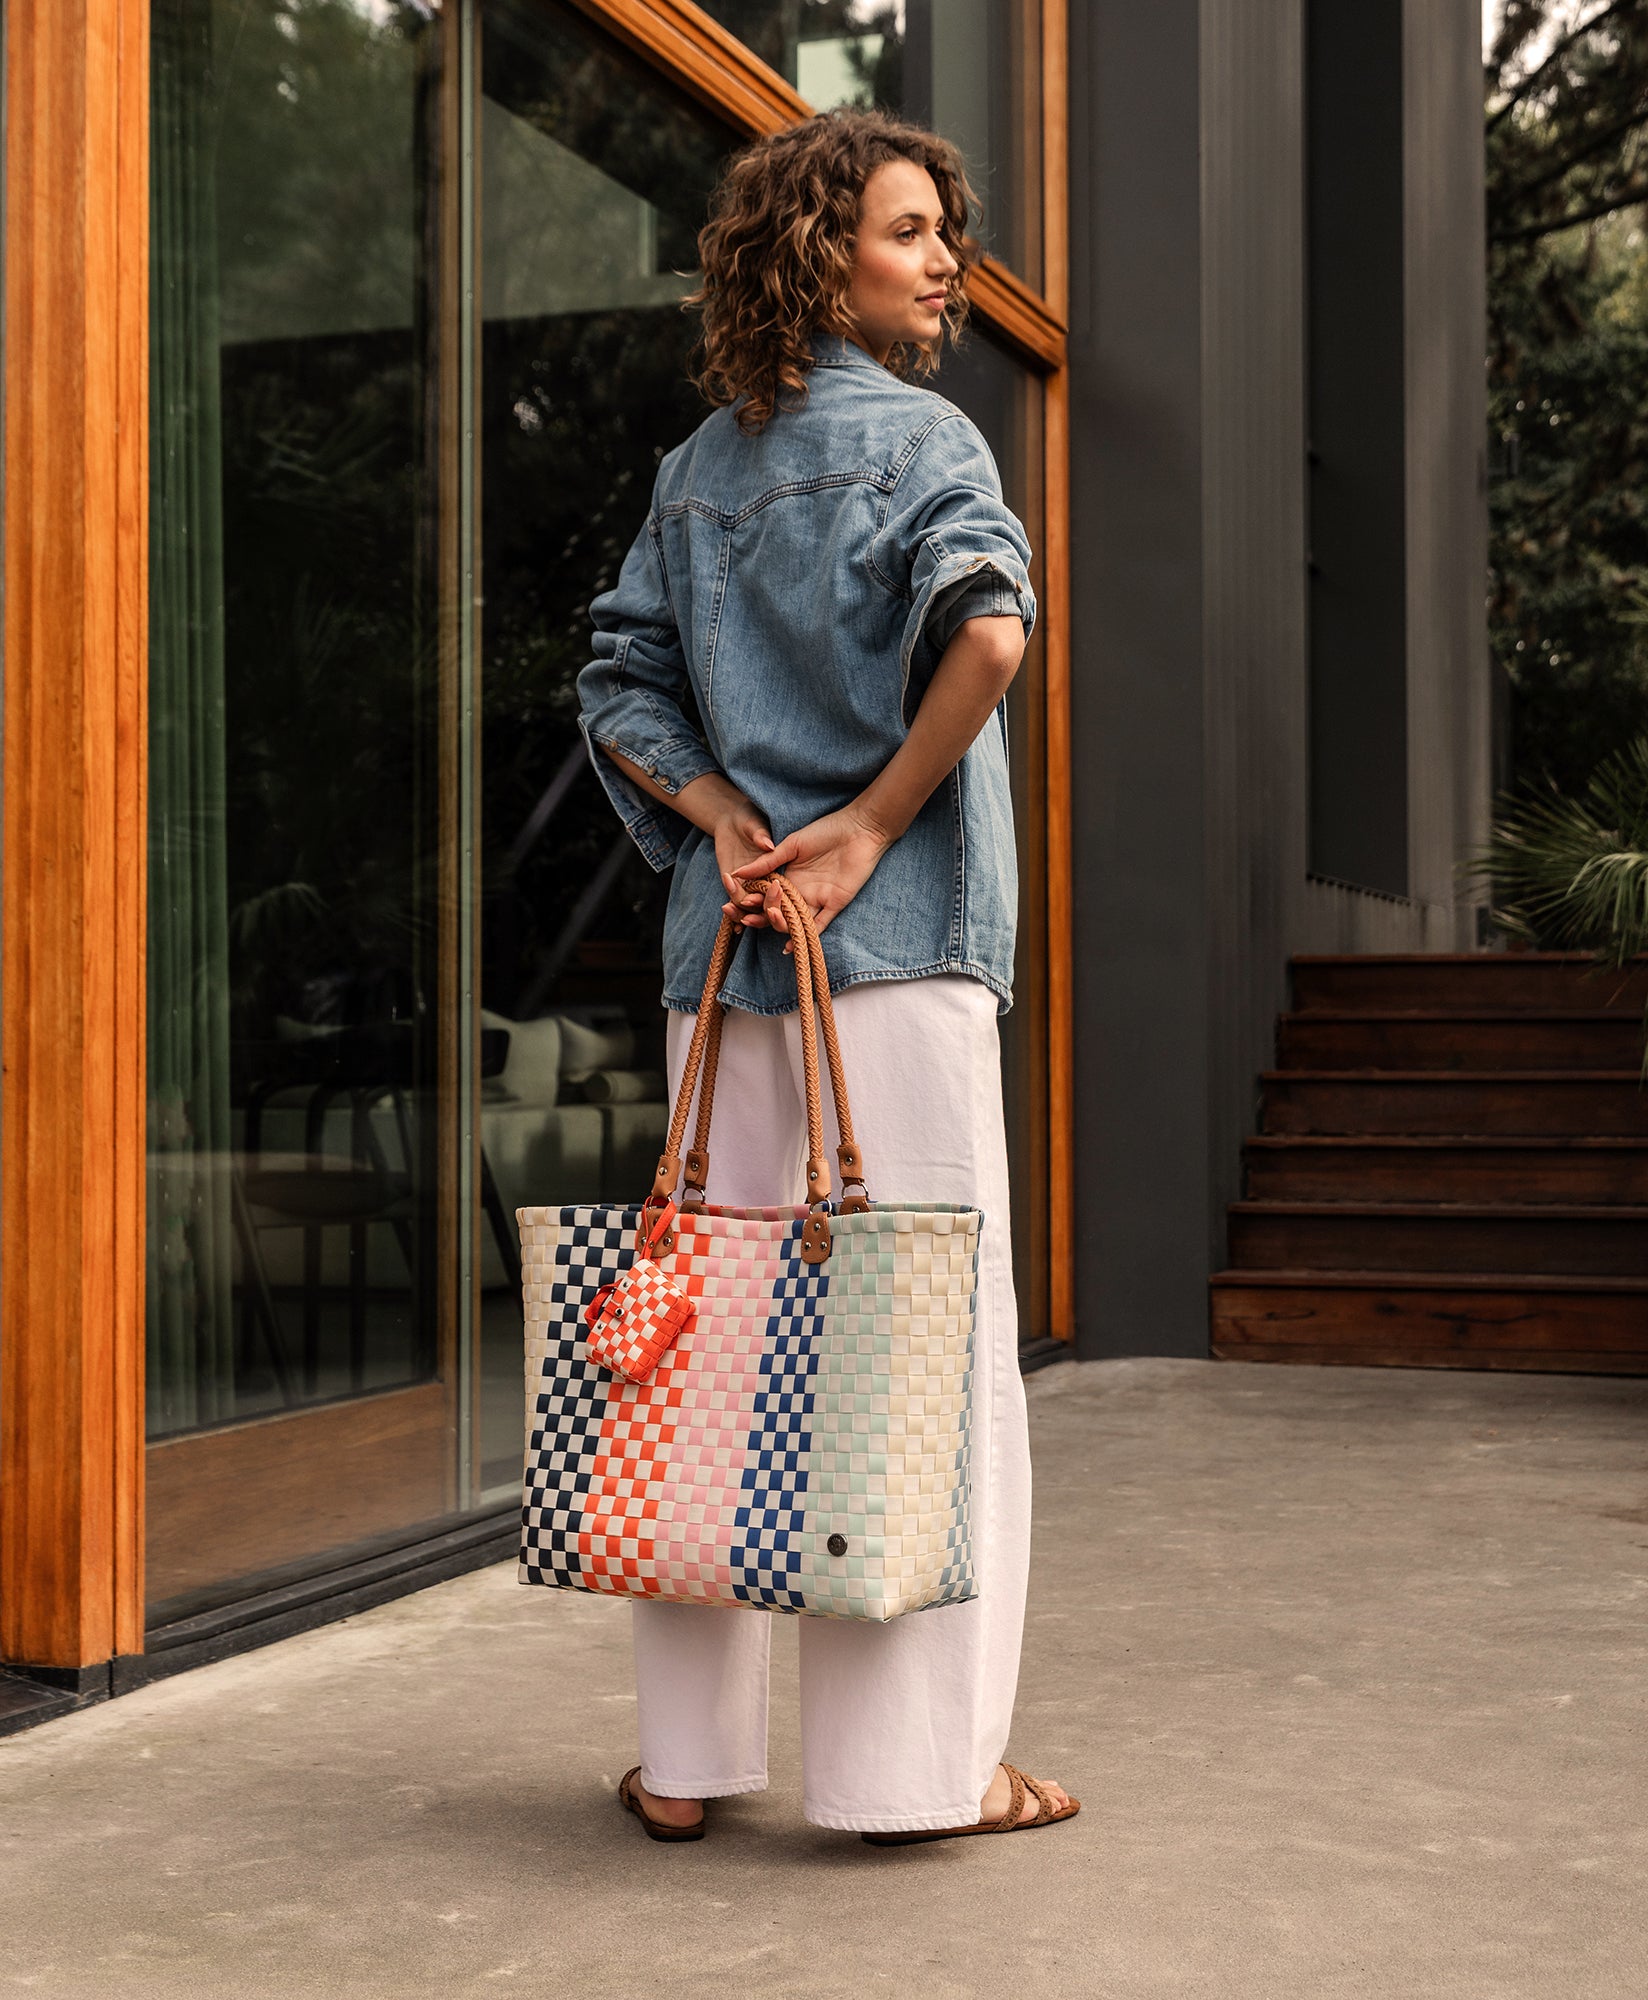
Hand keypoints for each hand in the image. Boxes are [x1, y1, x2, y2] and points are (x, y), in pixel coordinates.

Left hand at [714, 799, 777, 928]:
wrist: (732, 819)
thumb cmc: (748, 817)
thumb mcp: (754, 824)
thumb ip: (760, 834)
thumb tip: (767, 845)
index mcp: (779, 868)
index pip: (782, 888)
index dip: (779, 897)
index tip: (771, 896)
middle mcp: (767, 881)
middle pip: (768, 905)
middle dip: (759, 911)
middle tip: (747, 906)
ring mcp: (751, 886)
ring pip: (751, 909)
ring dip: (741, 913)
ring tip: (730, 908)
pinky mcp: (736, 885)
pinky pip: (736, 903)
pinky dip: (734, 912)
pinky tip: (729, 916)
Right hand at [731, 802, 892, 947]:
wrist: (858, 829)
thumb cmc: (826, 831)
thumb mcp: (791, 845)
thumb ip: (766, 861)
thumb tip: (736, 872)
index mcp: (789, 878)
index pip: (765, 896)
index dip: (750, 902)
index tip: (734, 903)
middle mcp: (801, 892)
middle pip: (777, 912)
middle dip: (760, 916)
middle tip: (747, 916)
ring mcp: (817, 899)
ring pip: (794, 921)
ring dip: (779, 924)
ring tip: (769, 919)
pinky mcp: (835, 904)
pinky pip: (817, 926)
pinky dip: (803, 935)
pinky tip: (789, 944)